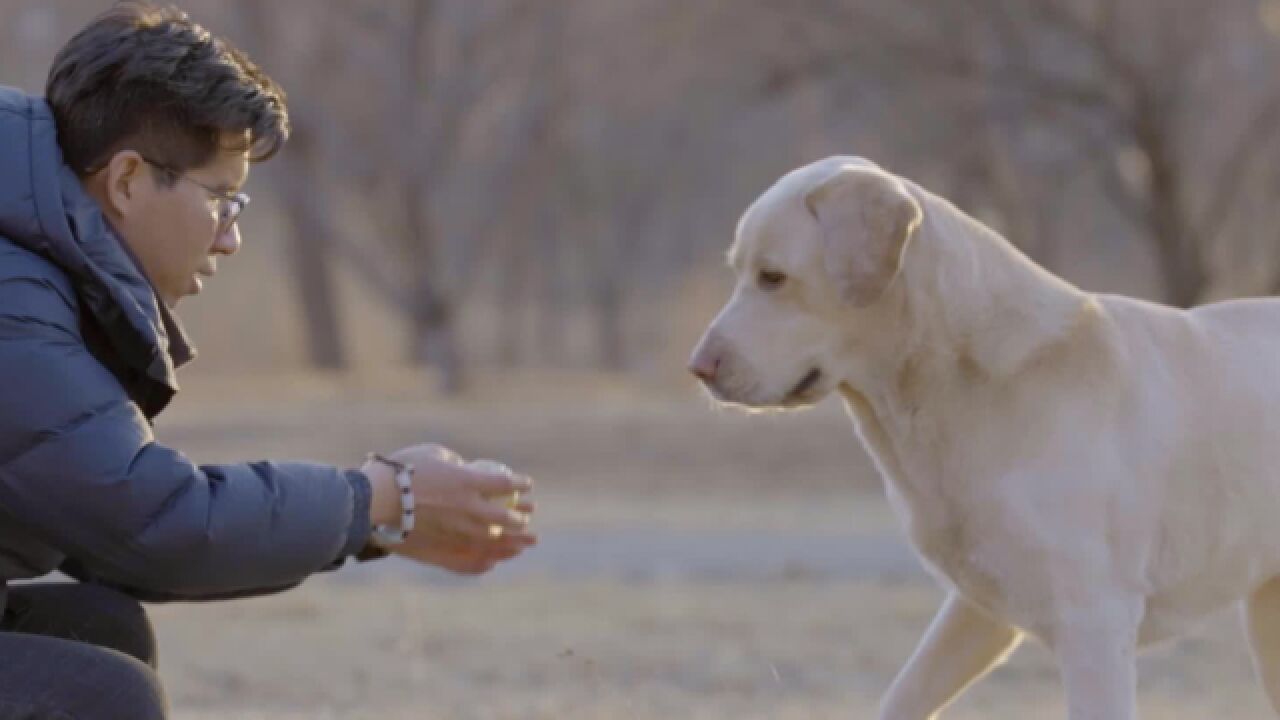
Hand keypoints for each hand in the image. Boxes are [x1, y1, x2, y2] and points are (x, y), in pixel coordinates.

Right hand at [363, 444, 536, 573]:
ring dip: (513, 542)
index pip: (505, 484)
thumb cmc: (399, 472)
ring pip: (493, 541)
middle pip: (505, 517)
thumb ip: (454, 463)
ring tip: (524, 543)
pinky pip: (470, 561)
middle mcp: (469, 510)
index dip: (519, 484)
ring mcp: (457, 534)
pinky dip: (485, 562)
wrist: (373, 502)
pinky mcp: (442, 552)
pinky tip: (493, 563)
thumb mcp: (432, 454)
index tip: (526, 485)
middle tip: (527, 515)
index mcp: (469, 482)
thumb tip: (463, 467)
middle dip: (520, 516)